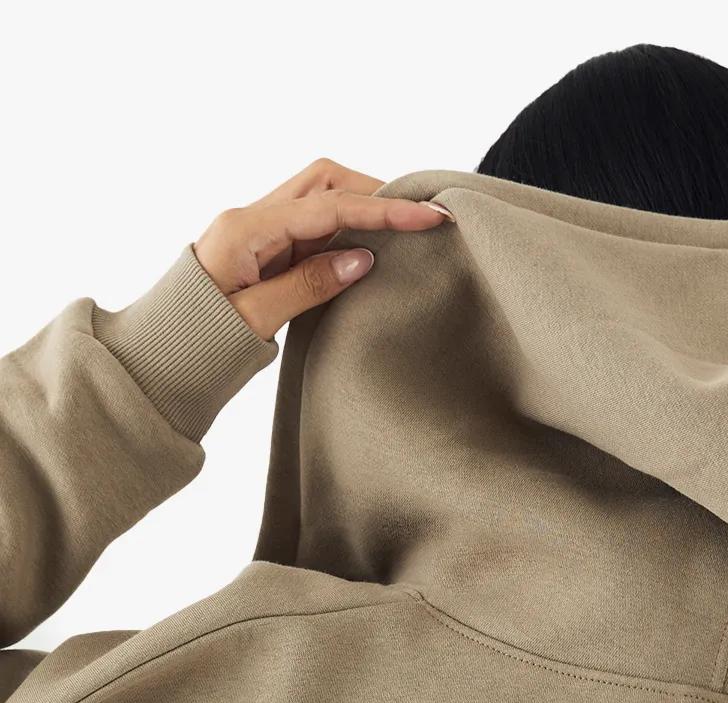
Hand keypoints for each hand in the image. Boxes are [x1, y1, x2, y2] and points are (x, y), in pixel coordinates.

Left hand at [193, 158, 451, 340]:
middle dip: (374, 193)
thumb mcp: (257, 319)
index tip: (428, 217)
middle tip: (418, 218)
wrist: (159, 357)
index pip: (329, 207)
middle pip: (324, 180)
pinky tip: (368, 248)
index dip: (383, 210)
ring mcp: (256, 230)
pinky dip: (344, 231)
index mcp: (246, 229)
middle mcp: (251, 217)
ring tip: (400, 233)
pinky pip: (311, 226)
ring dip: (360, 208)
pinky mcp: (262, 248)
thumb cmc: (197, 343)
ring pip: (319, 197)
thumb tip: (363, 258)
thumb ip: (310, 283)